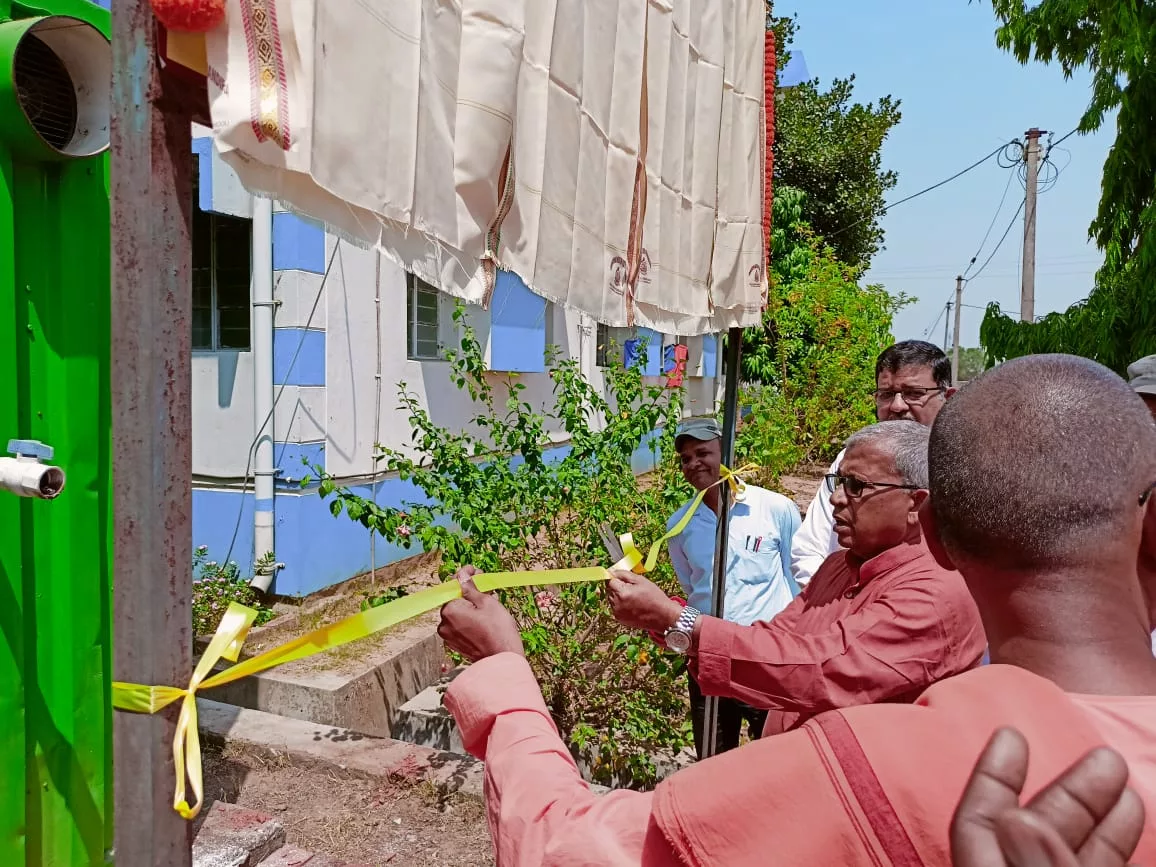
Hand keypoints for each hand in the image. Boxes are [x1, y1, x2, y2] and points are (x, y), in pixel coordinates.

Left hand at [438, 566, 524, 661]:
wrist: (502, 659)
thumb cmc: (497, 630)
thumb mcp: (487, 602)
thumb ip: (471, 587)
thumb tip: (462, 575)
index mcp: (449, 610)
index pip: (454, 586)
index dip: (466, 577)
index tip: (476, 571)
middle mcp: (444, 623)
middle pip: (455, 601)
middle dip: (469, 593)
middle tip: (486, 588)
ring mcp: (448, 636)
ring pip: (458, 614)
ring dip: (470, 607)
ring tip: (488, 604)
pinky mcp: (455, 645)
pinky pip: (460, 626)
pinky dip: (469, 620)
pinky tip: (484, 619)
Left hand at [606, 570, 682, 632]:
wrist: (662, 616)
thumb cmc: (654, 596)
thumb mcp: (641, 580)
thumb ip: (624, 574)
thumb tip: (611, 571)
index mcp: (622, 593)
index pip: (609, 581)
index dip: (615, 577)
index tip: (621, 577)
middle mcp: (617, 604)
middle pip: (609, 590)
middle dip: (617, 586)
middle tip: (631, 588)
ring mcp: (617, 613)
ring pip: (611, 598)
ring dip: (618, 595)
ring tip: (633, 597)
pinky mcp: (619, 619)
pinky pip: (615, 607)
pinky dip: (620, 604)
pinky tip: (632, 604)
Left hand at [951, 727, 1143, 866]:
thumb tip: (1016, 819)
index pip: (976, 827)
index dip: (990, 778)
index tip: (1010, 735)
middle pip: (1030, 834)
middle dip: (1065, 793)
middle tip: (1103, 755)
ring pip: (1064, 851)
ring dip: (1094, 813)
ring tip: (1117, 772)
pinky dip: (1108, 846)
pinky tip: (1130, 812)